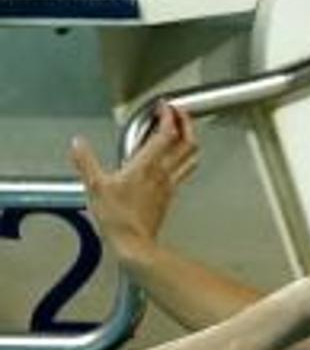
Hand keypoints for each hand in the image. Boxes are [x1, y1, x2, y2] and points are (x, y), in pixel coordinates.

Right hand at [71, 104, 198, 262]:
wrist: (135, 243)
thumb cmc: (118, 218)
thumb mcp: (95, 186)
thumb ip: (86, 162)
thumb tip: (78, 144)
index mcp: (147, 166)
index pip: (168, 134)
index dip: (170, 116)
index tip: (165, 106)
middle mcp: (164, 173)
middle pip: (188, 142)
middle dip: (187, 123)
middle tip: (180, 112)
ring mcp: (170, 184)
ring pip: (192, 157)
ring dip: (191, 140)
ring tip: (184, 130)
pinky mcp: (170, 195)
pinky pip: (185, 172)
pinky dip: (186, 158)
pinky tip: (178, 159)